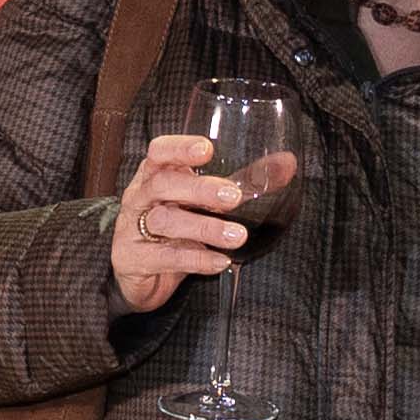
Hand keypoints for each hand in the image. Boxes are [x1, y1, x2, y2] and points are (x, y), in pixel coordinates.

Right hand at [105, 129, 298, 312]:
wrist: (137, 271)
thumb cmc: (173, 226)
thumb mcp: (202, 201)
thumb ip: (243, 181)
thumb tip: (287, 164)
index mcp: (155, 174)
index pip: (159, 152)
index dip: (179, 148)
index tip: (206, 150)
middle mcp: (141, 197)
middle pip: (163, 184)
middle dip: (199, 188)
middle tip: (232, 197)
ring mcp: (132, 228)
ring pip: (164, 221)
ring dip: (204, 227)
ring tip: (237, 236)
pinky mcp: (134, 259)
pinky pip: (164, 258)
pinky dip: (195, 260)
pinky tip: (220, 262)